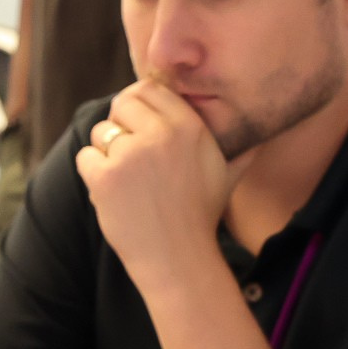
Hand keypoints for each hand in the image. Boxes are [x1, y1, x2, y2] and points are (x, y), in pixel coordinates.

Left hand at [76, 80, 247, 281]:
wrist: (179, 260)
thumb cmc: (201, 217)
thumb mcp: (228, 177)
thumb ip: (241, 150)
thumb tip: (260, 138)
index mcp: (189, 126)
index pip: (149, 88)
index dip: (139, 105)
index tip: (139, 127)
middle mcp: (160, 134)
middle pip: (122, 103)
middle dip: (120, 124)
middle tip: (130, 155)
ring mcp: (131, 154)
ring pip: (101, 132)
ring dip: (107, 152)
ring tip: (129, 182)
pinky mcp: (105, 177)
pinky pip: (86, 157)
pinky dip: (93, 174)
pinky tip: (114, 194)